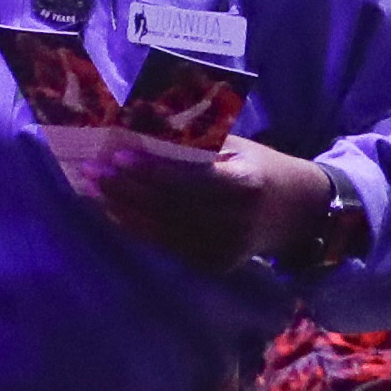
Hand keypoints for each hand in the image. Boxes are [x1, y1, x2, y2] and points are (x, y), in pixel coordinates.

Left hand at [86, 135, 335, 274]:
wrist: (299, 214)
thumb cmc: (258, 167)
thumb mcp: (236, 147)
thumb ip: (193, 141)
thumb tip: (137, 125)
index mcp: (247, 184)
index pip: (193, 179)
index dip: (153, 170)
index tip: (117, 155)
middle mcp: (238, 221)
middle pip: (171, 206)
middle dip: (126, 188)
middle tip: (91, 170)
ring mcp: (227, 249)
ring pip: (164, 230)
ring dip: (122, 209)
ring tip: (92, 189)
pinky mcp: (216, 265)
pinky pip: (168, 246)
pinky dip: (136, 228)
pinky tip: (112, 210)